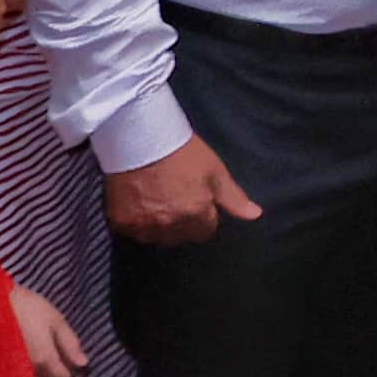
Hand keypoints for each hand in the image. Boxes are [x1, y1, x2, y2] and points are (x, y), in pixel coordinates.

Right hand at [11, 282, 86, 376]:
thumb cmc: (25, 307)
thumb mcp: (54, 319)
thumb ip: (70, 343)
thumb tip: (83, 364)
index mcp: (43, 359)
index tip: (72, 371)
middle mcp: (25, 373)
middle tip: (57, 372)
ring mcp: (8, 376)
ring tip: (41, 373)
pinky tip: (23, 375)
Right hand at [106, 136, 262, 241]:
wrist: (141, 139)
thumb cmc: (184, 152)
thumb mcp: (215, 172)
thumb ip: (234, 198)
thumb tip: (255, 215)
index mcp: (196, 214)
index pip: (204, 232)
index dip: (204, 217)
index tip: (197, 202)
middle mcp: (169, 225)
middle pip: (180, 236)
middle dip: (183, 223)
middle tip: (176, 199)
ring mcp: (143, 225)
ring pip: (156, 237)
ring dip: (159, 226)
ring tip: (158, 202)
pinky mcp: (121, 221)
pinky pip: (133, 232)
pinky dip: (137, 222)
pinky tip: (140, 203)